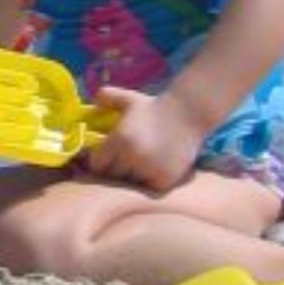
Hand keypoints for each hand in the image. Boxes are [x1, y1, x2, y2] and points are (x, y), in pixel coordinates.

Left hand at [82, 87, 207, 191]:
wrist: (190, 113)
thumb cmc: (155, 107)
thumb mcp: (129, 99)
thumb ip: (107, 96)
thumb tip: (93, 103)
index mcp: (119, 139)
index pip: (97, 165)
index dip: (100, 162)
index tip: (106, 157)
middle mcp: (133, 157)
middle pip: (112, 177)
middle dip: (115, 170)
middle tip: (123, 162)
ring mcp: (149, 170)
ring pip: (130, 184)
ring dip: (132, 177)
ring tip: (139, 165)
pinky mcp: (164, 180)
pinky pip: (148, 188)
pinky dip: (149, 182)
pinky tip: (153, 169)